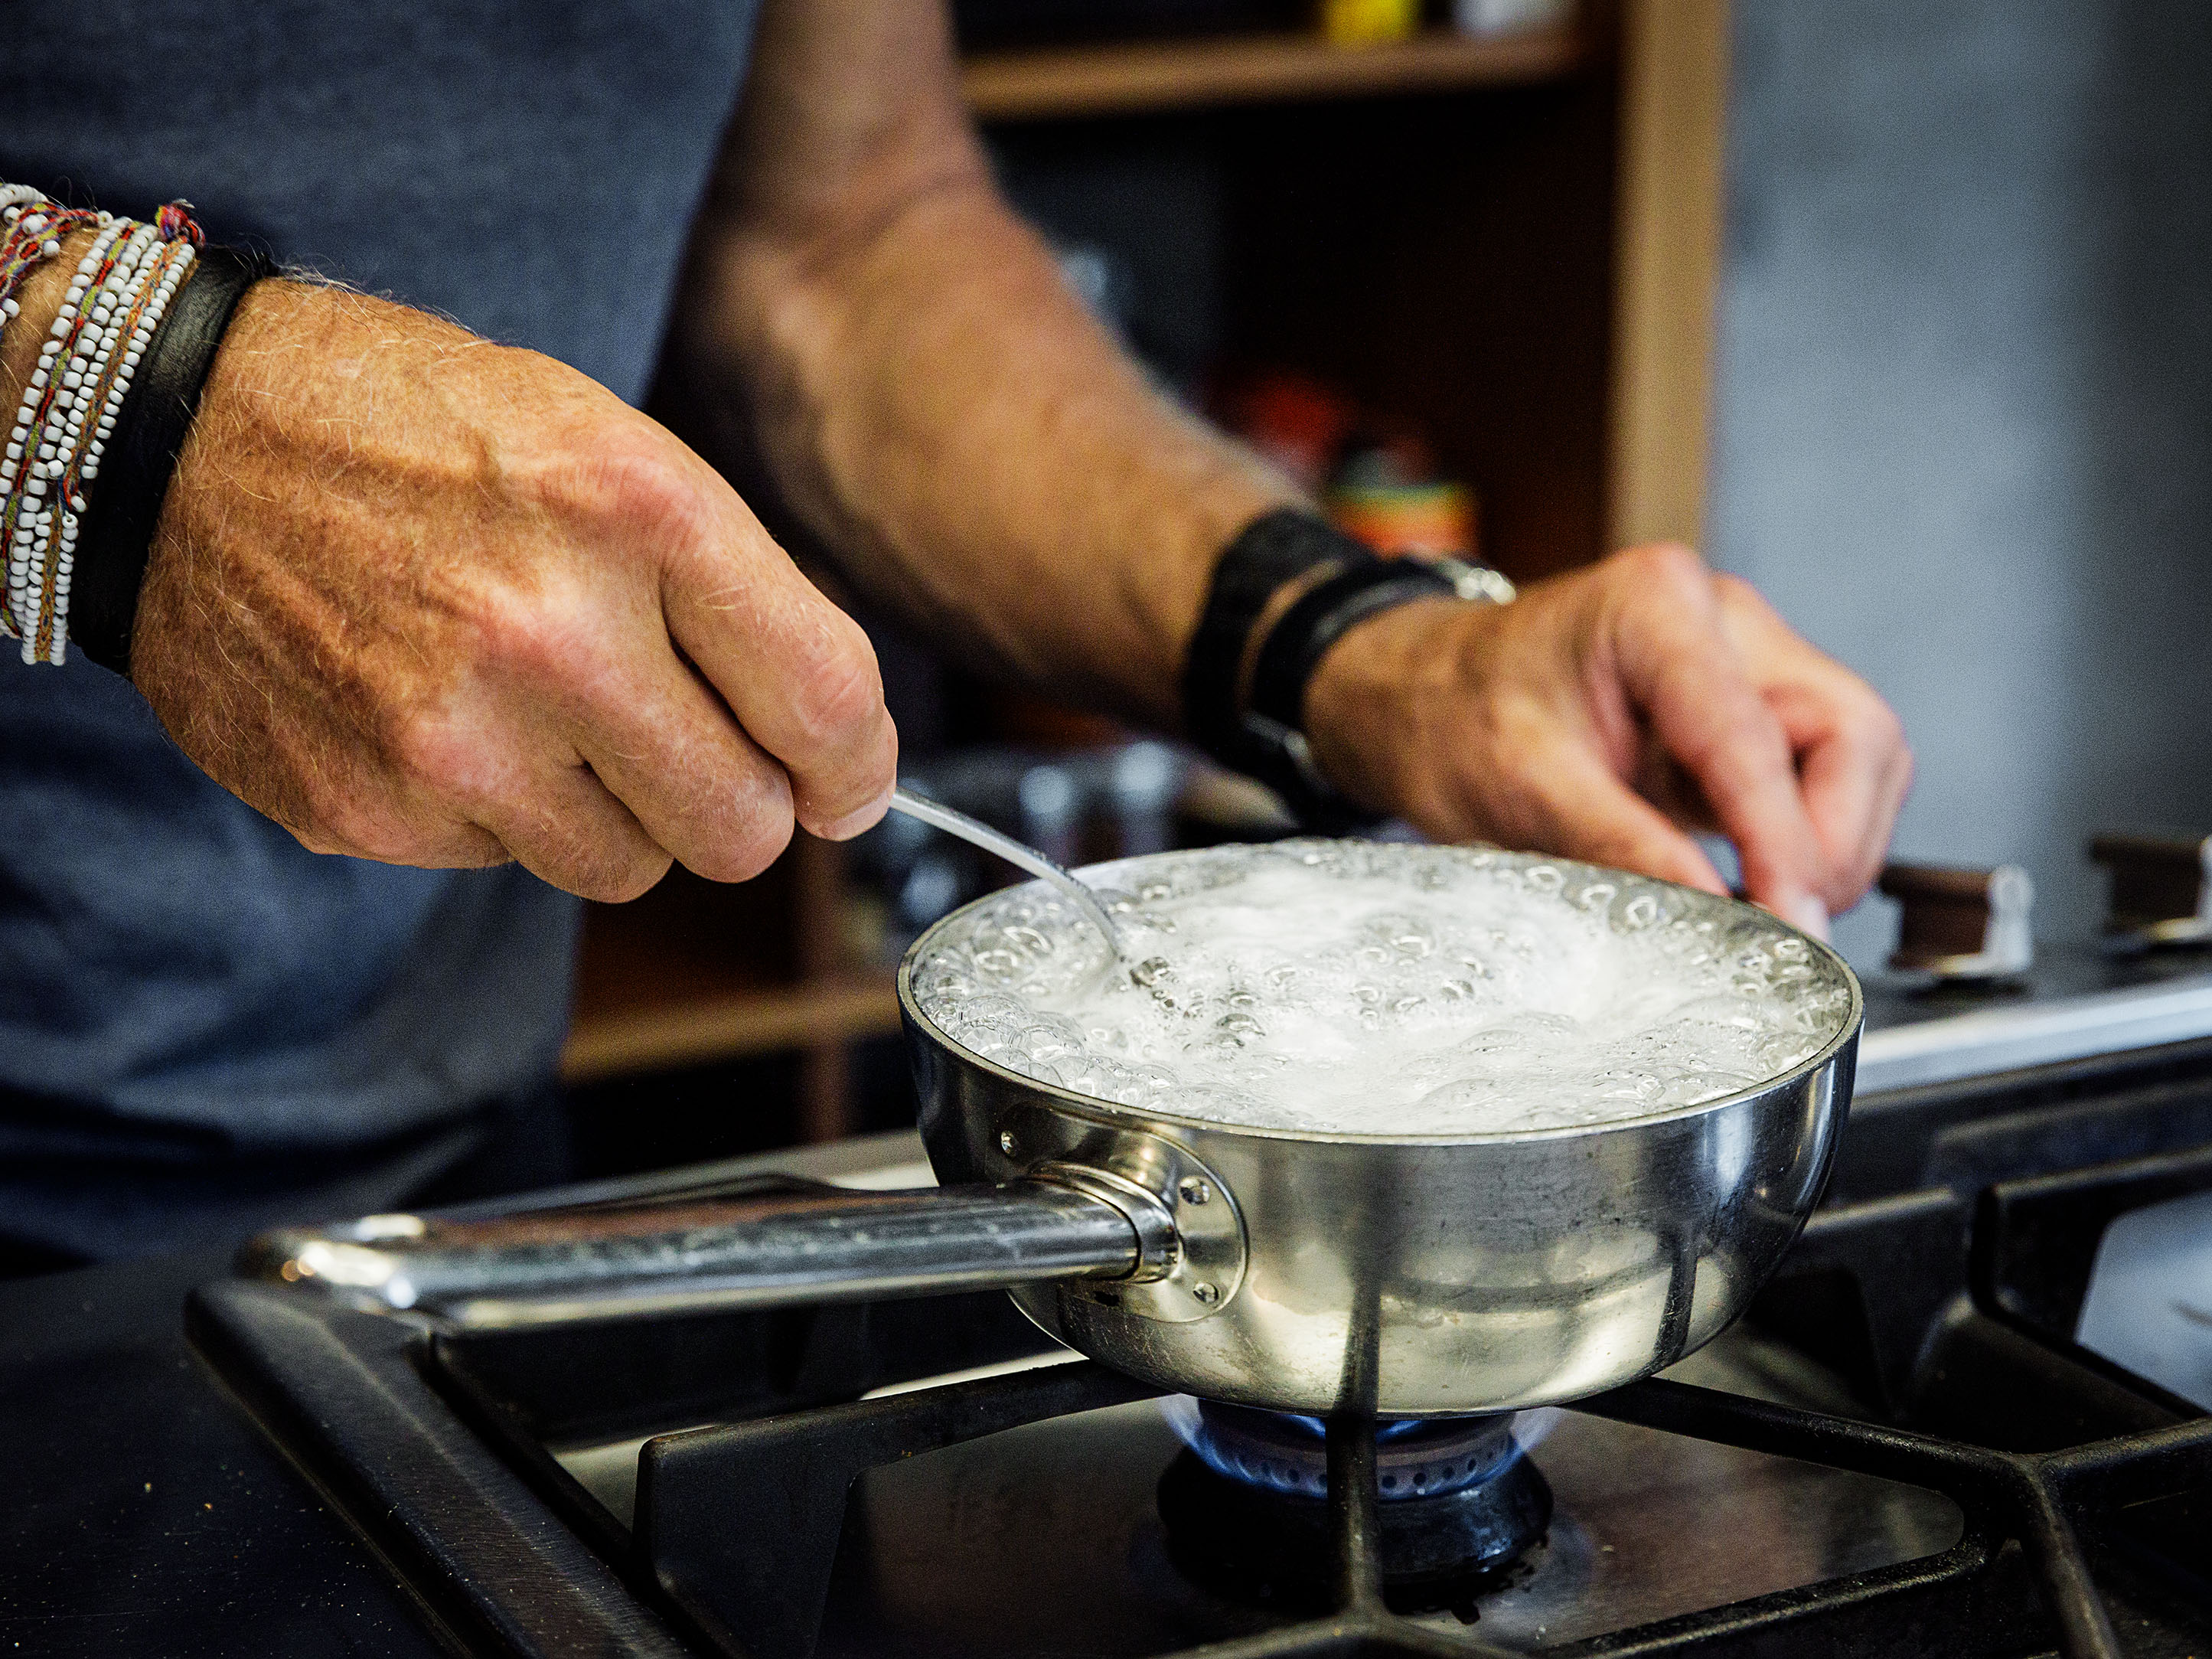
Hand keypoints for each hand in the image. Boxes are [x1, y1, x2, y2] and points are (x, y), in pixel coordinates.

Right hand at [126, 281, 896, 899]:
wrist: (179, 437)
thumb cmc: (421, 435)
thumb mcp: (609, 446)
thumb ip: (739, 597)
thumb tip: (836, 760)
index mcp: (635, 511)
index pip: (823, 703)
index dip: (855, 765)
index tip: (845, 780)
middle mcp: (549, 632)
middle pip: (739, 829)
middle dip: (737, 803)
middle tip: (694, 749)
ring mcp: (449, 735)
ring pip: (629, 869)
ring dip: (619, 814)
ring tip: (548, 711)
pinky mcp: (367, 806)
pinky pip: (509, 864)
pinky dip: (503, 811)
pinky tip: (449, 715)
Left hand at [1300, 543, 1911, 933]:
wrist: (1422, 694)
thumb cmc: (1453, 719)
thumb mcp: (1520, 793)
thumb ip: (1625, 850)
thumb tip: (1723, 917)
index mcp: (1656, 607)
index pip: (1756, 736)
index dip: (1784, 841)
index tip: (1791, 922)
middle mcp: (1721, 618)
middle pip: (1850, 732)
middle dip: (1828, 843)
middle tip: (1781, 925)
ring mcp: (1746, 657)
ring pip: (1856, 755)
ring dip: (1827, 845)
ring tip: (1760, 909)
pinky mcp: (1752, 704)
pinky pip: (1823, 772)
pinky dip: (1804, 836)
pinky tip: (1754, 881)